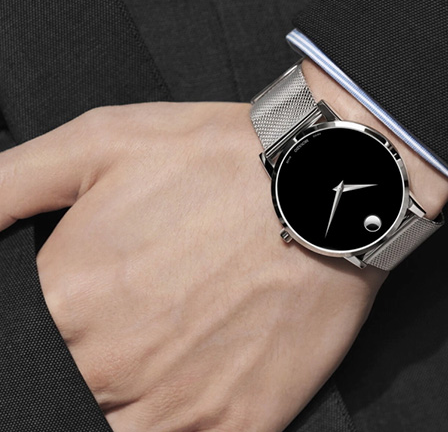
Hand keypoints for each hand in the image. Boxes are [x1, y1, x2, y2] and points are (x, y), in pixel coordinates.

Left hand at [0, 101, 386, 431]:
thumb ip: (8, 184)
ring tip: (146, 359)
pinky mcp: (239, 421)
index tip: (73, 317)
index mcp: (68, 297)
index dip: (35, 337)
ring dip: (114, 404)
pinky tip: (176, 396)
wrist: (321, 184)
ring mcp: (179, 403)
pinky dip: (169, 428)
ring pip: (109, 431)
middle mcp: (112, 363)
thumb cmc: (215, 157)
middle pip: (57, 396)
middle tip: (121, 330)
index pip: (13, 352)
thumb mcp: (101, 140)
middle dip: (77, 367)